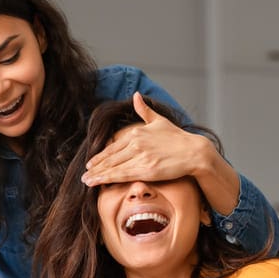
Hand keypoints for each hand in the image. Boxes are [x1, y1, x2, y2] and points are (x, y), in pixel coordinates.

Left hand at [80, 92, 239, 215]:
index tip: (91, 163)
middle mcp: (135, 143)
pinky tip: (96, 182)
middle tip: (84, 174)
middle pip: (110, 157)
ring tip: (86, 181)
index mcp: (136, 132)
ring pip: (113, 167)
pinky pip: (121, 175)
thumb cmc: (178, 138)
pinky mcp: (145, 169)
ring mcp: (140, 156)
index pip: (113, 146)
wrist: (194, 151)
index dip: (101, 156)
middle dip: (96, 167)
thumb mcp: (159, 121)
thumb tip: (136, 95)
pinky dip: (106, 178)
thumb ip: (144, 110)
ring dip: (97, 174)